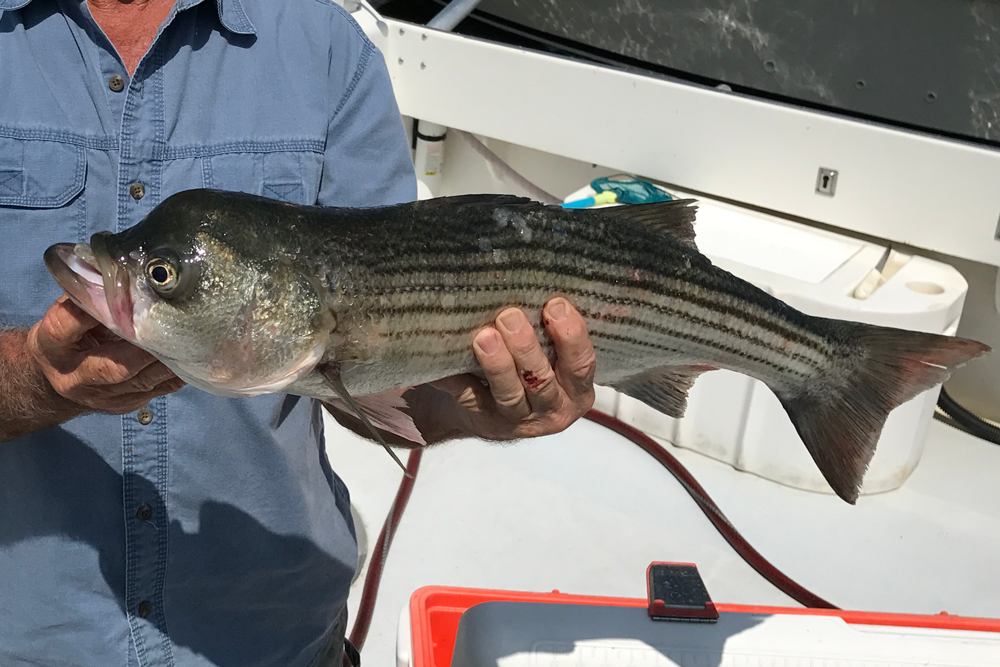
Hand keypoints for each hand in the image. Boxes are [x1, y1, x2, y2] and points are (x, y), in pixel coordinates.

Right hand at [26, 296, 184, 414]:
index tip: (113, 291)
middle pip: (111, 367)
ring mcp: (101, 396)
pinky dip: (177, 373)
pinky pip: (158, 390)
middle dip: (144, 348)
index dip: (88, 312)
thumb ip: (90, 297)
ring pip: (140, 381)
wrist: (59, 379)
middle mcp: (73, 376)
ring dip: (168, 360)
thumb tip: (122, 269)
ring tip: (190, 339)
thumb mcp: (66, 315)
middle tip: (170, 325)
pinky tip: (192, 357)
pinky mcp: (124, 405)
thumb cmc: (70, 336)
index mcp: (52, 346)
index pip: (64, 327)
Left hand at [416, 297, 596, 441]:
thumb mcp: (555, 357)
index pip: (581, 364)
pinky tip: (447, 362)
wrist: (495, 411)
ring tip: (484, 337)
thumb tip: (539, 282)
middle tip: (509, 316)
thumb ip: (552, 332)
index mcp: (576, 390)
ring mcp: (517, 420)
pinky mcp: (484, 420)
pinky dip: (457, 380)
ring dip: (497, 365)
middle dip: (526, 348)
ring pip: (509, 394)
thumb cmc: (532, 370)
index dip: (571, 336)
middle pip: (542, 381)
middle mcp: (551, 409)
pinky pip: (468, 397)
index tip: (554, 305)